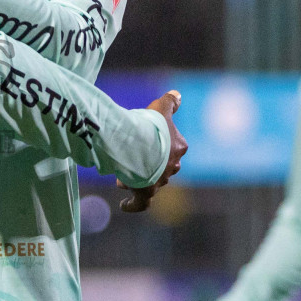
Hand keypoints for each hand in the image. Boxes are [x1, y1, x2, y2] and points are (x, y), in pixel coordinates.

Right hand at [121, 90, 186, 212]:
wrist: (140, 145)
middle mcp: (172, 166)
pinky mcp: (147, 192)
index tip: (146, 144)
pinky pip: (141, 202)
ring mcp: (160, 180)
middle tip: (134, 160)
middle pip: (163, 167)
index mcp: (178, 147)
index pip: (173, 147)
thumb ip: (170, 102)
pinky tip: (125, 205)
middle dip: (150, 165)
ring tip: (122, 176)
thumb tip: (177, 95)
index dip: (160, 146)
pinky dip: (133, 205)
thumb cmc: (151, 126)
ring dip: (137, 179)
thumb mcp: (160, 108)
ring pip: (151, 182)